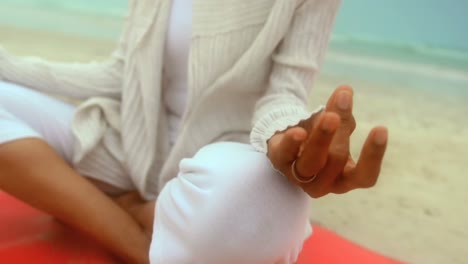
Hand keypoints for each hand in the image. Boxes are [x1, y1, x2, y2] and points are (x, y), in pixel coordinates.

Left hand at [267, 85, 387, 197]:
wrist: (288, 139)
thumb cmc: (320, 138)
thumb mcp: (335, 126)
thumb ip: (341, 113)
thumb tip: (345, 90)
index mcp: (345, 179)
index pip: (365, 176)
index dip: (373, 155)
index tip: (381, 128)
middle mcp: (323, 184)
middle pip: (336, 159)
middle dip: (341, 131)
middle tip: (343, 105)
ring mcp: (299, 177)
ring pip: (312, 161)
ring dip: (322, 137)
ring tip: (330, 116)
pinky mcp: (279, 163)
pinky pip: (286, 154)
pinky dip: (293, 143)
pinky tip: (299, 132)